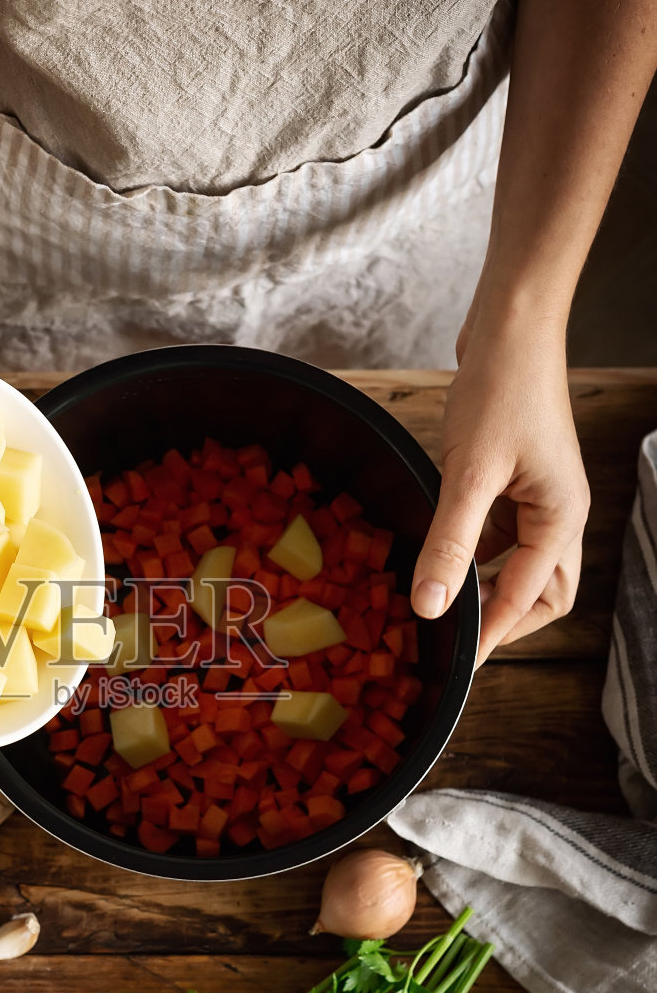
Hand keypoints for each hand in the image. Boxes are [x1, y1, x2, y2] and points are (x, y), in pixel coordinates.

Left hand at [410, 304, 588, 664]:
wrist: (510, 325)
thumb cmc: (500, 391)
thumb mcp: (468, 474)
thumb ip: (449, 544)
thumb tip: (432, 609)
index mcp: (561, 521)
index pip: (528, 602)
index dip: (490, 637)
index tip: (455, 666)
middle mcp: (559, 515)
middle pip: (541, 594)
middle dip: (502, 619)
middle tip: (453, 640)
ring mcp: (539, 498)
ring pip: (516, 565)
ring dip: (483, 584)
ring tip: (436, 599)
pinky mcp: (516, 481)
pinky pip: (498, 534)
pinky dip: (471, 549)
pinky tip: (435, 550)